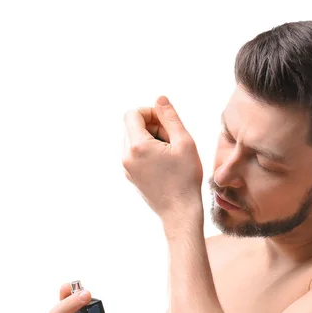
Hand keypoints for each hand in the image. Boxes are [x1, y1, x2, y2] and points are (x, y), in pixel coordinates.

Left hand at [122, 96, 203, 217]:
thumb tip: (159, 99)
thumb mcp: (185, 143)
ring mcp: (126, 169)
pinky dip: (149, 153)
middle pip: (133, 127)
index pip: (133, 114)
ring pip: (134, 141)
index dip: (150, 112)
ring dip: (151, 140)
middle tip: (173, 141)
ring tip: (171, 154)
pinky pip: (136, 155)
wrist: (180, 213)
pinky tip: (166, 165)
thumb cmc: (185, 179)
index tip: (166, 123)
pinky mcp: (131, 177)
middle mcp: (126, 157)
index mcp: (137, 146)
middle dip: (153, 127)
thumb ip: (170, 118)